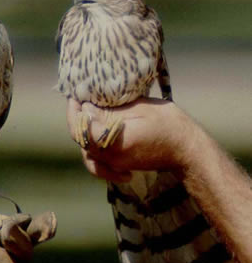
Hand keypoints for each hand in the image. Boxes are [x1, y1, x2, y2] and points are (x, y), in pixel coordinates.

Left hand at [66, 98, 192, 181]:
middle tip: (79, 100)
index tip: (74, 96)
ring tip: (86, 114)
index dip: (74, 111)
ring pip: (87, 152)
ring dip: (82, 133)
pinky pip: (97, 163)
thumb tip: (85, 108)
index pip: (82, 129)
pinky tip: (96, 140)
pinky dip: (92, 153)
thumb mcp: (140, 109)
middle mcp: (111, 158)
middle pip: (81, 140)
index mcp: (114, 142)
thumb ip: (109, 111)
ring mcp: (115, 165)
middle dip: (77, 119)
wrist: (186, 150)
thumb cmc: (168, 124)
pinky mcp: (120, 167)